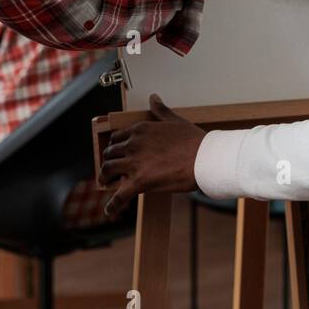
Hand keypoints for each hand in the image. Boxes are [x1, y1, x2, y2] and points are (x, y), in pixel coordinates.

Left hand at [99, 94, 205, 217]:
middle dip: (108, 161)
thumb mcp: (175, 120)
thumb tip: (153, 97)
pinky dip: (112, 204)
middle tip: (108, 169)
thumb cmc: (193, 140)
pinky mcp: (139, 182)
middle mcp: (133, 144)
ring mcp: (134, 163)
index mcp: (140, 130)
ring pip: (108, 170)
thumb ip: (161, 110)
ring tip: (104, 183)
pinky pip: (119, 195)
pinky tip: (109, 210)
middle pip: (110, 154)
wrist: (204, 158)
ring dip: (104, 178)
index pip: (117, 137)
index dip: (115, 146)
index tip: (115, 152)